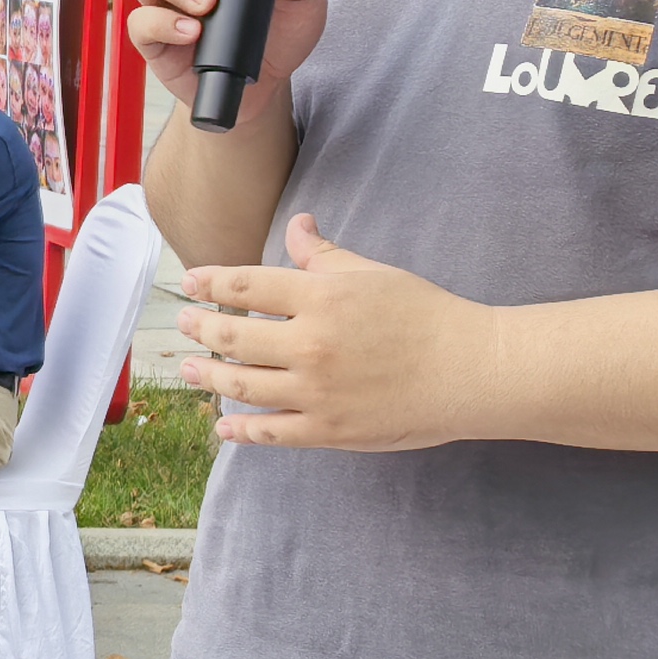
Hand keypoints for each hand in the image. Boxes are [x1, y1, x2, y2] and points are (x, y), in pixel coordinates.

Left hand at [176, 213, 500, 450]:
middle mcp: (311, 345)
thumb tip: (296, 225)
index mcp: (321, 298)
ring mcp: (317, 392)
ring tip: (189, 368)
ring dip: (208, 375)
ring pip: (242, 385)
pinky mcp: (329, 430)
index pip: (246, 286)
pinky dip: (242, 430)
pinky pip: (272, 433)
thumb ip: (325, 255)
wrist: (473, 370)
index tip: (191, 282)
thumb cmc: (427, 316)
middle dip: (200, 329)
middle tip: (184, 324)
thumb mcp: (373, 274)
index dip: (210, 283)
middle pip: (233, 336)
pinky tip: (224, 424)